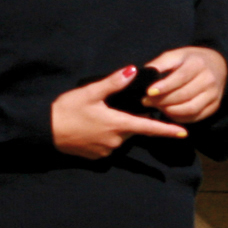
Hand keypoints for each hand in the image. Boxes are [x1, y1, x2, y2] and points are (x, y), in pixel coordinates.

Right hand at [51, 67, 188, 158]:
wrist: (43, 131)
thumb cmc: (65, 110)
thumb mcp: (89, 93)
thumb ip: (113, 83)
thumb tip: (133, 71)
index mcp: (118, 124)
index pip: (149, 128)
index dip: (167, 130)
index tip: (184, 133)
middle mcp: (115, 140)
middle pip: (131, 130)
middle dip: (125, 121)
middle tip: (105, 110)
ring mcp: (105, 150)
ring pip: (118, 138)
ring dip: (112, 129)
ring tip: (93, 119)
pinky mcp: (95, 156)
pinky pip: (106, 146)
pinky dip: (101, 138)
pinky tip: (88, 130)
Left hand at [145, 46, 227, 123]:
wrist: (215, 65)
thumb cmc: (188, 61)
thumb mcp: (174, 56)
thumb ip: (159, 64)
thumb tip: (141, 75)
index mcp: (198, 64)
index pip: (181, 77)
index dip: (164, 86)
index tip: (149, 92)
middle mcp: (209, 80)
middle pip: (183, 95)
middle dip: (161, 100)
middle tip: (146, 101)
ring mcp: (213, 94)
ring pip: (189, 109)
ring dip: (168, 110)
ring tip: (156, 106)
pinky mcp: (214, 106)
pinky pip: (193, 117)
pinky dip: (178, 117)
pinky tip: (167, 111)